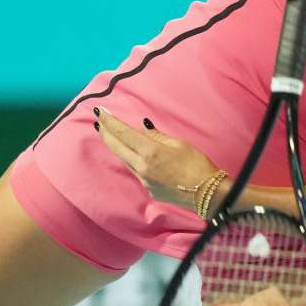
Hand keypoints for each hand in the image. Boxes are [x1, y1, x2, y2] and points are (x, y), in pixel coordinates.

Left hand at [93, 107, 220, 211]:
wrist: (207, 194)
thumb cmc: (197, 165)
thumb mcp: (179, 144)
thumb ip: (157, 136)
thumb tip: (144, 127)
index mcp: (150, 151)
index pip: (123, 133)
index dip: (110, 121)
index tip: (100, 111)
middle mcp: (142, 167)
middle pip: (117, 147)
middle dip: (106, 133)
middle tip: (98, 122)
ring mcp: (144, 180)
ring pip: (125, 160)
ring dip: (117, 147)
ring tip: (111, 136)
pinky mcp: (149, 189)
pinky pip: (136, 171)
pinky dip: (133, 160)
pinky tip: (135, 155)